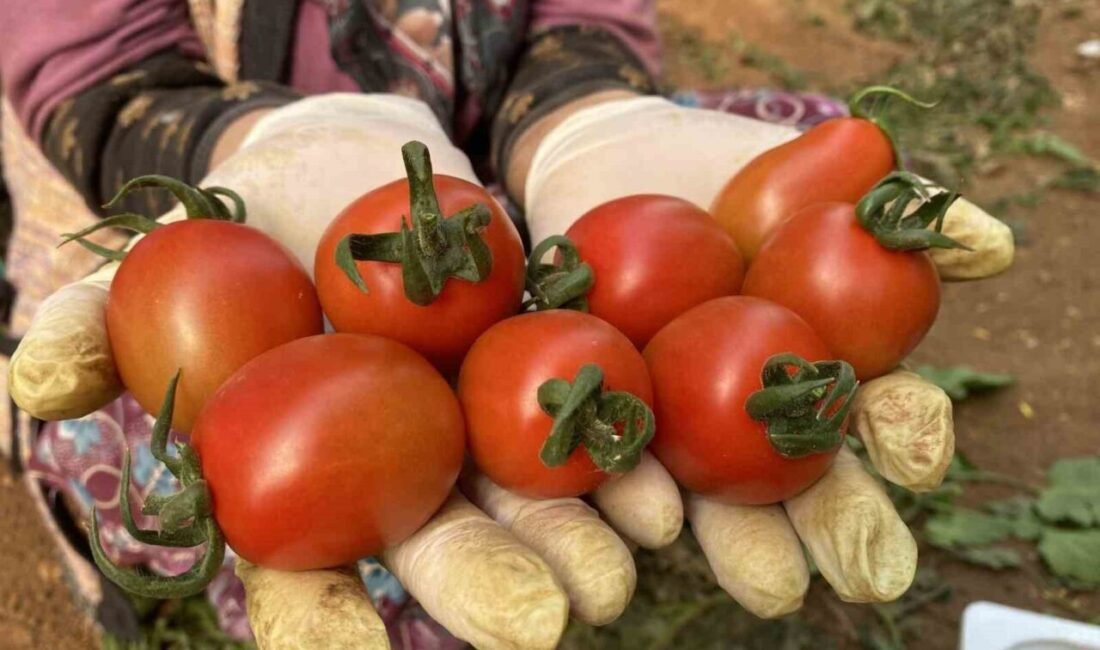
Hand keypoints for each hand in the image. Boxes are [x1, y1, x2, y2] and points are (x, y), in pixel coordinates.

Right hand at [7, 93, 659, 648]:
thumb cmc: (245, 232)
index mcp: (310, 483)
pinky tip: (666, 489)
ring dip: (581, 537)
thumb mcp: (165, 268)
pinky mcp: (548, 377)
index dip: (322, 616)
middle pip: (447, 544)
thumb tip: (31, 384)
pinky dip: (630, 458)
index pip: (308, 572)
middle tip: (544, 626)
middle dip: (490, 583)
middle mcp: (402, 479)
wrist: (353, 174)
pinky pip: (596, 425)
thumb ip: (99, 327)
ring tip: (623, 572)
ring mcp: (481, 435)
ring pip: (534, 500)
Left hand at [519, 95, 1013, 615]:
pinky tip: (648, 516)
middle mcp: (762, 419)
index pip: (881, 414)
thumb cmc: (723, 172)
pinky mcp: (603, 427)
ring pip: (717, 500)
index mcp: (826, 369)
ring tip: (768, 580)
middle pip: (808, 484)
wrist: (605, 168)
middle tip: (864, 574)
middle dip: (835, 526)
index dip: (908, 435)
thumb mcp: (811, 175)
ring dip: (743, 541)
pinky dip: (633, 495)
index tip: (918, 458)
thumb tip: (990, 245)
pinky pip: (617, 466)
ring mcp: (683, 432)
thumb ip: (895, 211)